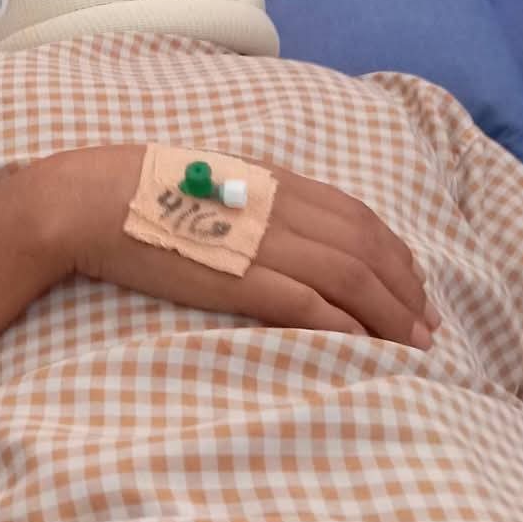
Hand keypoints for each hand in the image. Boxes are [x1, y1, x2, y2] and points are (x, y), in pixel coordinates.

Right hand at [28, 145, 435, 349]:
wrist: (93, 199)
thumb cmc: (142, 189)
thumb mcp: (213, 175)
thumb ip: (255, 193)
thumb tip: (284, 217)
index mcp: (276, 180)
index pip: (359, 216)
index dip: (396, 252)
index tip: (415, 283)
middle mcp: (282, 207)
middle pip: (368, 248)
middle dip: (407, 290)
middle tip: (430, 325)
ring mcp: (264, 243)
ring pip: (352, 278)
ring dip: (391, 314)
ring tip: (415, 346)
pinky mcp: (242, 279)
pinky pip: (311, 305)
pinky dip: (348, 326)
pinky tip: (368, 347)